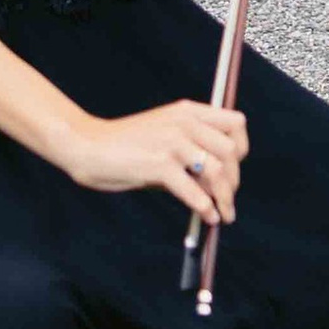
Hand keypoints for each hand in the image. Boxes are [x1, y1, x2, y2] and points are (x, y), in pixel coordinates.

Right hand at [68, 98, 247, 226]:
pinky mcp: (160, 164)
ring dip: (224, 198)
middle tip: (228, 199)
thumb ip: (188, 152)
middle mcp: (185, 123)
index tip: (235, 168)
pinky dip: (204, 207)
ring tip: (223, 215)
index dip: (241, 148)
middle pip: (231, 151)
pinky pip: (193, 190)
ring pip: (217, 172)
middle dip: (234, 179)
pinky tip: (207, 217)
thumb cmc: (123, 145)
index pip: (236, 123)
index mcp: (188, 111)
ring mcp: (173, 142)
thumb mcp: (162, 136)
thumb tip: (215, 184)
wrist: (87, 145)